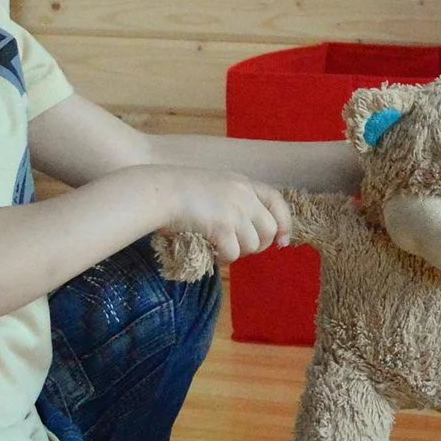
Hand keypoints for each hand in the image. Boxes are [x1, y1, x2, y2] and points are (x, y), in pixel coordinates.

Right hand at [155, 167, 290, 264]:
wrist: (156, 191)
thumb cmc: (176, 191)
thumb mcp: (212, 186)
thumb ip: (233, 202)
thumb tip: (248, 232)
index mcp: (242, 182)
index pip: (276, 200)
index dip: (284, 222)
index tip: (282, 241)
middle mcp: (243, 195)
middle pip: (269, 230)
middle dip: (258, 245)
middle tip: (238, 249)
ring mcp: (234, 210)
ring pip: (252, 245)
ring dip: (237, 252)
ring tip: (218, 248)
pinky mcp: (222, 227)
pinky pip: (233, 254)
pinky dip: (222, 258)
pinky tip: (210, 252)